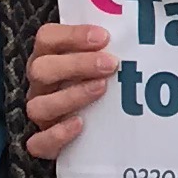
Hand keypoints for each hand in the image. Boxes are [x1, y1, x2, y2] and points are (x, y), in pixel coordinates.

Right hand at [18, 22, 114, 160]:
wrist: (100, 133)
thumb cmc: (101, 83)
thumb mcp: (103, 61)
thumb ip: (109, 48)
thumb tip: (138, 35)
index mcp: (49, 58)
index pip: (47, 38)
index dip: (72, 35)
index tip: (104, 37)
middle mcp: (41, 85)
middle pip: (40, 69)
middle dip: (76, 64)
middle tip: (110, 64)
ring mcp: (41, 113)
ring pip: (38, 105)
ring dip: (71, 96)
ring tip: (101, 89)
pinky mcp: (44, 143)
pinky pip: (38, 142)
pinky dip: (57, 134)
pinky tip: (80, 124)